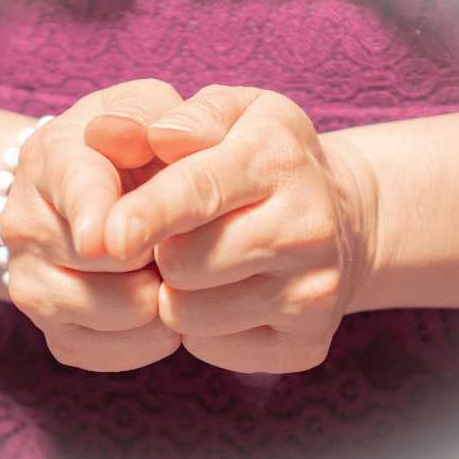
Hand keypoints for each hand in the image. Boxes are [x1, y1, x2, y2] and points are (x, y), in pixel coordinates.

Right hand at [0, 79, 186, 371]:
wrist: (76, 202)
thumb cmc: (124, 148)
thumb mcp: (138, 106)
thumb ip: (154, 111)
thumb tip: (173, 136)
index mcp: (50, 159)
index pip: (76, 189)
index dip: (98, 214)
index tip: (110, 240)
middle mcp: (25, 225)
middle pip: (111, 261)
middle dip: (164, 250)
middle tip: (181, 232)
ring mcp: (31, 285)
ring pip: (119, 313)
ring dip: (164, 295)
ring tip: (172, 266)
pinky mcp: (54, 333)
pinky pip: (113, 352)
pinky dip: (151, 337)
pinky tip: (159, 303)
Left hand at [103, 85, 379, 373]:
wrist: (346, 220)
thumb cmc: (268, 158)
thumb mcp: (240, 111)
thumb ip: (193, 116)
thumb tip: (156, 135)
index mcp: (278, 159)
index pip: (201, 190)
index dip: (150, 214)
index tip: (111, 236)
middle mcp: (306, 228)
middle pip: (184, 263)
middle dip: (161, 249)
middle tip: (181, 232)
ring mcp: (312, 292)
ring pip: (188, 313)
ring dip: (176, 292)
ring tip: (205, 262)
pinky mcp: (305, 343)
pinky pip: (210, 348)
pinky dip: (203, 327)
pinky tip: (229, 294)